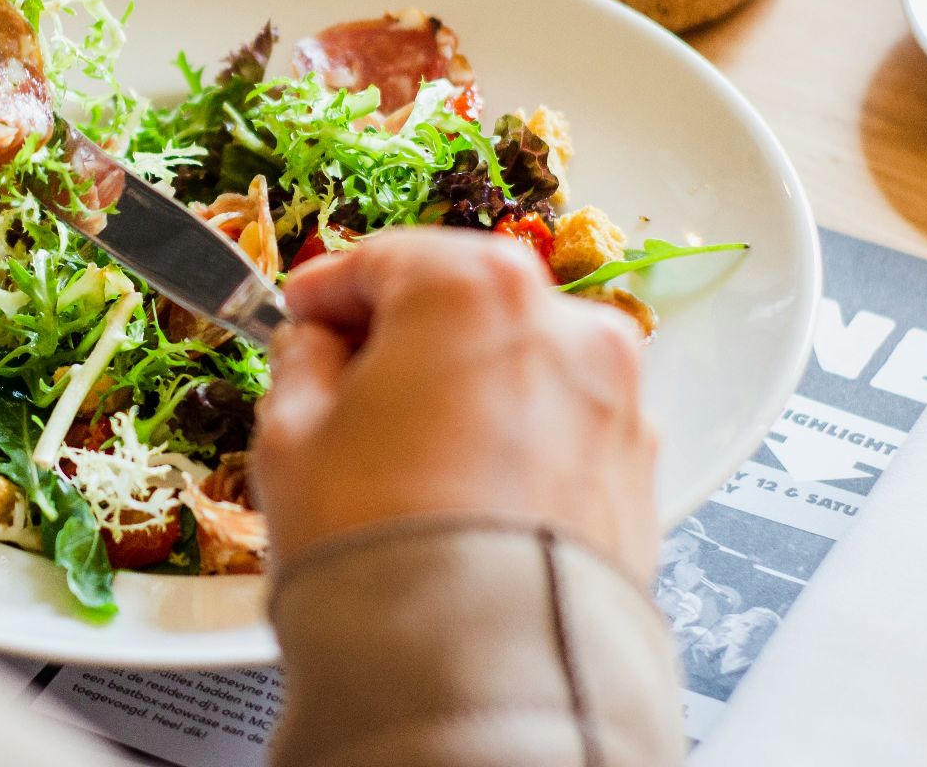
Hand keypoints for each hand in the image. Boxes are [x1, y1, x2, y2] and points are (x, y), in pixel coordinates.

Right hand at [256, 227, 658, 580]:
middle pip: (462, 301)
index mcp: (472, 287)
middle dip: (402, 336)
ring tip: (404, 454)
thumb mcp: (290, 434)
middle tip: (344, 384)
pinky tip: (461, 491)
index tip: (301, 315)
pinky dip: (514, 439)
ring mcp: (613, 397)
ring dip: (463, 386)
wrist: (476, 669)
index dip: (327, 289)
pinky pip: (558, 426)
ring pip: (517, 363)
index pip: (383, 257)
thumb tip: (315, 346)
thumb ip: (301, 361)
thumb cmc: (381, 545)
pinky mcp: (636, 468)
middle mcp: (563, 324)